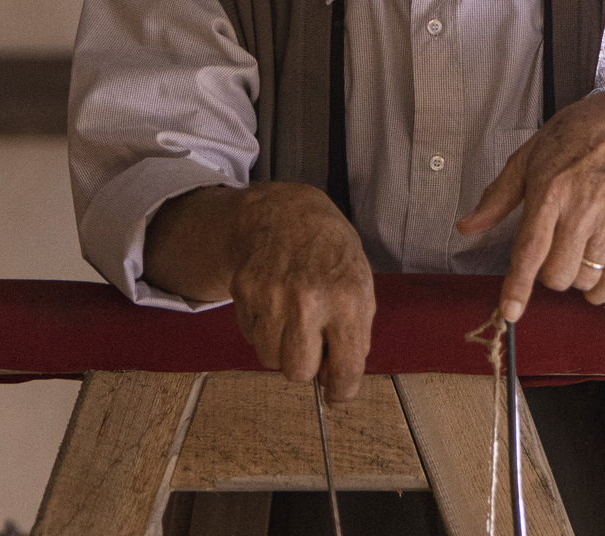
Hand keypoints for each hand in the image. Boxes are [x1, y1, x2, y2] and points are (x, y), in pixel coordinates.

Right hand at [227, 182, 374, 403]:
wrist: (285, 213)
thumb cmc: (329, 252)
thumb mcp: (360, 285)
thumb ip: (356, 334)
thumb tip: (339, 381)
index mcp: (346, 299)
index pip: (345, 371)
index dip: (342, 390)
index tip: (337, 391)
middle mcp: (308, 301)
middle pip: (299, 373)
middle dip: (307, 365)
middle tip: (312, 343)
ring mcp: (271, 296)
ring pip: (270, 359)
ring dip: (282, 347)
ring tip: (293, 317)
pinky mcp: (245, 293)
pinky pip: (251, 336)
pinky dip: (263, 328)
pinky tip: (274, 302)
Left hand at [456, 87, 604, 321]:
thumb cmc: (576, 135)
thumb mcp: (529, 156)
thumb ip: (497, 196)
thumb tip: (467, 226)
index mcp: (550, 191)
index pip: (530, 250)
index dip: (517, 286)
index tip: (510, 312)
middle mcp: (582, 209)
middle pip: (557, 274)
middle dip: (545, 276)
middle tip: (548, 255)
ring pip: (584, 279)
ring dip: (572, 279)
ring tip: (572, 257)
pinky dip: (601, 292)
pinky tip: (593, 285)